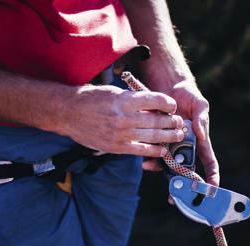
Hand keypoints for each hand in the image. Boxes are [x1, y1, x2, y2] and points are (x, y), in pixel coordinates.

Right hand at [52, 84, 184, 156]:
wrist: (69, 113)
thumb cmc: (91, 99)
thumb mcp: (114, 92)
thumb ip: (133, 99)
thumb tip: (153, 105)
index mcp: (125, 99)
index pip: (156, 100)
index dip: (168, 104)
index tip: (173, 106)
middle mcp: (124, 117)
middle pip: (157, 120)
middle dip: (172, 122)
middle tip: (180, 123)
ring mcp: (120, 134)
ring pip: (152, 136)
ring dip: (168, 136)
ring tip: (177, 135)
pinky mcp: (116, 147)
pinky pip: (140, 150)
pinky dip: (154, 150)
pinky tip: (162, 150)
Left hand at [143, 81, 219, 185]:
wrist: (169, 88)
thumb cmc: (190, 97)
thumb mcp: (200, 106)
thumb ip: (202, 119)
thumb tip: (201, 135)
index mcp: (200, 142)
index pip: (209, 162)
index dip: (212, 176)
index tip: (213, 188)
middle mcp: (185, 147)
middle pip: (186, 170)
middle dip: (182, 186)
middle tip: (175, 196)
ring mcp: (171, 145)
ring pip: (168, 165)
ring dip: (163, 172)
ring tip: (156, 173)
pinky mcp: (157, 140)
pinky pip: (154, 154)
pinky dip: (151, 160)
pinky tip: (146, 163)